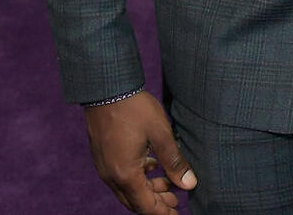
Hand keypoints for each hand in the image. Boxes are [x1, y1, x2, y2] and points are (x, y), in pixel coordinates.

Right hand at [84, 90, 196, 212]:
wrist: (106, 89)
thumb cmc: (134, 108)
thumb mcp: (160, 132)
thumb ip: (174, 161)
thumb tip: (189, 184)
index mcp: (125, 174)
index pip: (146, 206)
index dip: (163, 212)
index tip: (178, 213)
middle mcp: (111, 176)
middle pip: (135, 202)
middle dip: (157, 203)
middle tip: (176, 200)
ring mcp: (105, 166)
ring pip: (128, 189)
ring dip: (148, 189)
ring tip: (168, 182)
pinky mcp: (103, 156)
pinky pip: (121, 177)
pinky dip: (138, 177)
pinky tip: (151, 165)